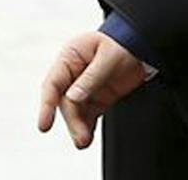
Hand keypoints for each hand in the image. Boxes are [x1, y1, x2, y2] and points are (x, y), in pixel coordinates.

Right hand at [36, 32, 148, 149]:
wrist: (142, 47)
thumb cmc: (123, 44)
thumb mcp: (108, 57)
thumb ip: (91, 77)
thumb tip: (72, 98)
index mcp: (69, 57)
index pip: (53, 83)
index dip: (46, 105)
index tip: (44, 126)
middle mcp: (72, 74)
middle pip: (64, 102)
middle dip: (71, 121)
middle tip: (80, 139)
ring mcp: (84, 88)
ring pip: (75, 112)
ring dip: (78, 127)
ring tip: (83, 143)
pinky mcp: (96, 98)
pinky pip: (88, 115)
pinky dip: (87, 127)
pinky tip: (88, 139)